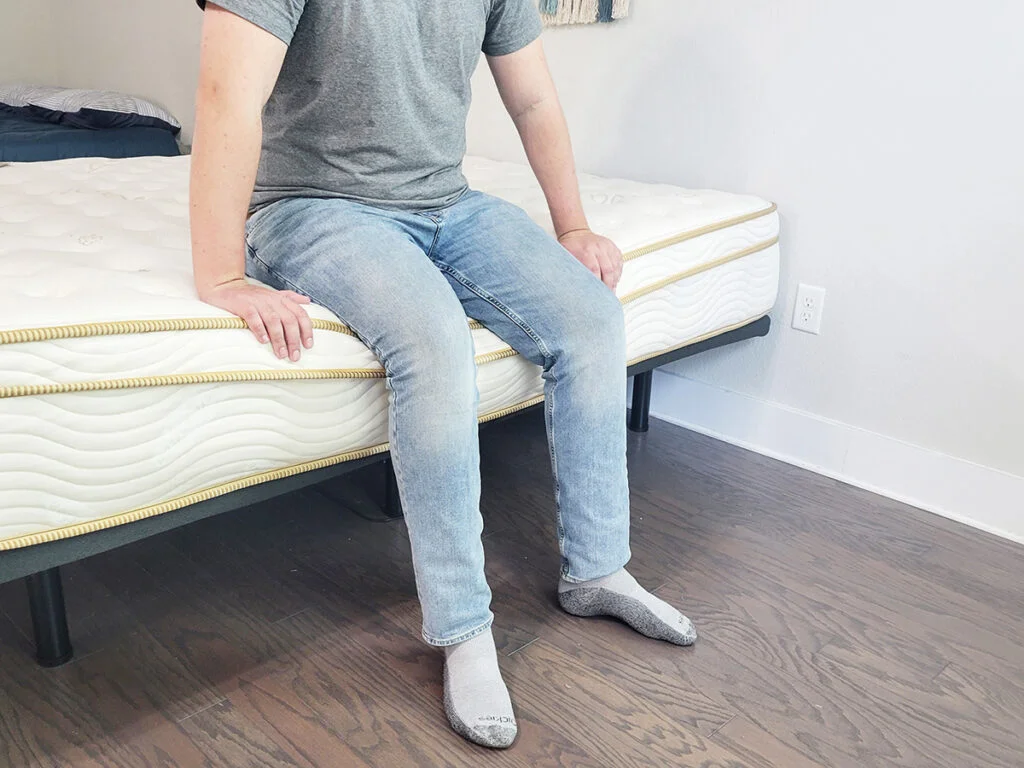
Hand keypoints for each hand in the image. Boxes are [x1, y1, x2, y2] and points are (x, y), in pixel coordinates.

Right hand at [199, 278, 313, 360]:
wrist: (225, 286)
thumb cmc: (251, 295)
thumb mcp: (273, 294)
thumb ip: (290, 297)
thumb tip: (308, 300)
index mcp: (281, 299)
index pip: (300, 314)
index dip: (306, 330)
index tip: (308, 346)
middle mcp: (272, 300)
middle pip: (288, 320)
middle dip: (293, 340)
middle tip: (294, 356)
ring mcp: (257, 302)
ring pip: (273, 321)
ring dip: (279, 339)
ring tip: (281, 354)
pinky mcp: (243, 305)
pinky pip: (253, 317)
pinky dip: (259, 329)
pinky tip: (263, 341)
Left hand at [557, 229, 623, 290]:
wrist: (577, 233)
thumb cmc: (571, 246)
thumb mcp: (566, 257)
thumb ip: (572, 270)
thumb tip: (575, 287)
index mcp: (586, 250)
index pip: (594, 269)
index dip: (597, 283)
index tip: (597, 294)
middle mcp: (599, 247)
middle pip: (608, 270)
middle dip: (608, 285)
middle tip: (607, 296)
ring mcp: (608, 247)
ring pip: (616, 267)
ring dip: (614, 281)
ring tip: (612, 291)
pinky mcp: (613, 248)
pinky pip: (619, 262)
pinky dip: (618, 273)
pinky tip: (615, 280)